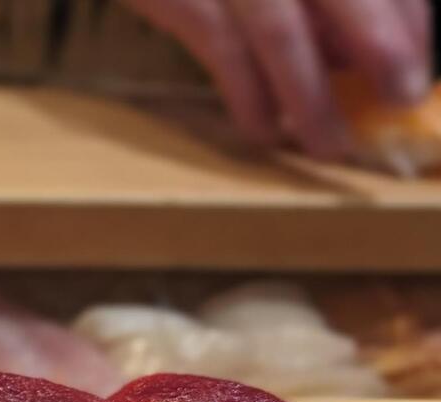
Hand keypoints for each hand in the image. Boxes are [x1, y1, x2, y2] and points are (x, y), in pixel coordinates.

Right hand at [120, 0, 433, 157]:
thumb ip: (311, 0)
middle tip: (402, 96)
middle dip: (383, 42)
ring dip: (311, 95)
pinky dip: (248, 97)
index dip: (408, 15)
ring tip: (329, 145)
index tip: (422, 61)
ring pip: (281, 32)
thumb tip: (346, 52)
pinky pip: (222, 52)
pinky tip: (263, 131)